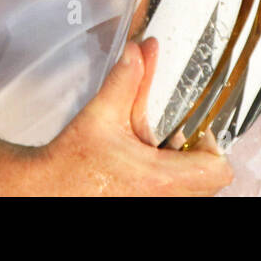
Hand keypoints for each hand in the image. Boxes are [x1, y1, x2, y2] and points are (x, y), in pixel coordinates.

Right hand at [36, 40, 231, 195]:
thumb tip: (139, 51)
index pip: (217, 171)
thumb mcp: (101, 114)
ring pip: (194, 194)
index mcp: (158, 178)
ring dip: (186, 171)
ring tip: (162, 152)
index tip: (194, 131)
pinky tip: (148, 167)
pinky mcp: (141, 210)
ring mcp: (152, 208)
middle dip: (200, 157)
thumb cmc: (70, 161)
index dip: (212, 148)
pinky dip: (170, 183)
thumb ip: (126, 80)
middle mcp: (160, 200)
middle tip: (178, 138)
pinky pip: (175, 198)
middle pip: (211, 183)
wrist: (44, 189)